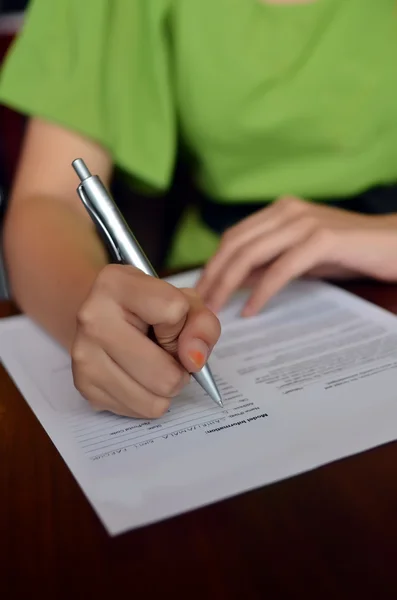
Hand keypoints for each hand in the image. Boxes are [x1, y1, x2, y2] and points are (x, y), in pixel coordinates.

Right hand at [71, 265, 220, 417]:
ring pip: (156, 401)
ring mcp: (84, 356)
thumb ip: (202, 324)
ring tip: (153, 364)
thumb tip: (194, 360)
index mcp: (116, 283)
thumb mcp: (184, 300)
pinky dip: (149, 399)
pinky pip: (141, 411)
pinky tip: (138, 376)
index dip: (182, 323)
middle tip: (166, 352)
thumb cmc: (148, 307)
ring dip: (166, 388)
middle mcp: (92, 319)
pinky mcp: (85, 387)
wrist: (101, 316)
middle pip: (166, 374)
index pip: (174, 311)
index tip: (168, 321)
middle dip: (179, 368)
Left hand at [196, 196, 396, 315]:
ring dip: (228, 284)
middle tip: (199, 304)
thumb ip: (269, 262)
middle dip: (213, 276)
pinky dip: (261, 291)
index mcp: (280, 210)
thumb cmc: (349, 251)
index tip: (199, 290)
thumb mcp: (300, 256)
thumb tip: (234, 279)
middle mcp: (288, 210)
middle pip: (235, 244)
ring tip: (215, 309)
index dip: (212, 264)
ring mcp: (304, 222)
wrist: (395, 244)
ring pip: (251, 254)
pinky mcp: (322, 240)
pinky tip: (251, 309)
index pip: (234, 237)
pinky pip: (281, 269)